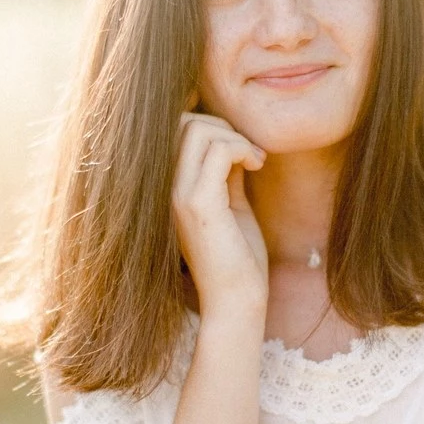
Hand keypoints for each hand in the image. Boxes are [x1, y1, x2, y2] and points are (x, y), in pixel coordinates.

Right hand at [173, 109, 269, 312]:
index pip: (176, 130)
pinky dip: (243, 148)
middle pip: (184, 123)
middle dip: (224, 126)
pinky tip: (257, 165)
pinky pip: (218, 150)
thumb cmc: (237, 258)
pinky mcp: (198, 203)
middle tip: (252, 151)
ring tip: (256, 159)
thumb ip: (226, 173)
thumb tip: (233, 142)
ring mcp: (179, 195)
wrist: (236, 300)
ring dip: (235, 136)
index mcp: (170, 189)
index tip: (243, 150)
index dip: (212, 128)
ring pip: (198, 129)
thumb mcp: (231, 204)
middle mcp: (166, 188)